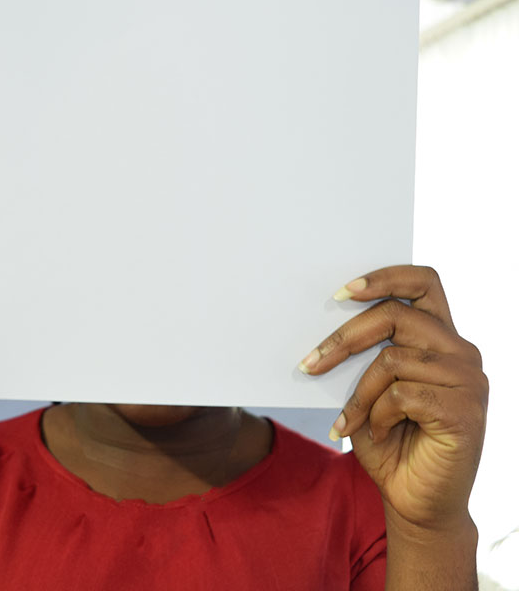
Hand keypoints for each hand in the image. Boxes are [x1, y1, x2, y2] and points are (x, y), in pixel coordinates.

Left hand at [298, 265, 487, 530]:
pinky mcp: (465, 410)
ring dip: (359, 395)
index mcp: (441, 338)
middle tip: (309, 364)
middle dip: (344, 338)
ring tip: (349, 422)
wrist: (416, 501)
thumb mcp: (369, 390)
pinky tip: (374, 434)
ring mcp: (468, 380)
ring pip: (392, 359)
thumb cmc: (389, 441)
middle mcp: (461, 352)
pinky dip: (374, 415)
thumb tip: (324, 329)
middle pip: (396, 315)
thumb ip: (364, 356)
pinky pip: (401, 394)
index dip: (384, 277)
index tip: (342, 291)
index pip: (424, 281)